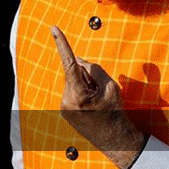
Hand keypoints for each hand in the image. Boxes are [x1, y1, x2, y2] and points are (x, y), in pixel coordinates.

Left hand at [52, 26, 146, 168]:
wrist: (113, 139)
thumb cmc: (114, 112)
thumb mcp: (110, 87)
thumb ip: (94, 69)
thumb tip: (77, 60)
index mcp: (78, 94)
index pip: (69, 63)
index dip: (62, 44)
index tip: (53, 29)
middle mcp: (66, 100)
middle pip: (75, 72)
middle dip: (87, 75)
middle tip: (100, 92)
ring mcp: (63, 106)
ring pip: (74, 81)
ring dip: (85, 85)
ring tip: (97, 102)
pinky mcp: (64, 110)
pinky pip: (72, 91)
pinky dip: (82, 92)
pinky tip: (91, 106)